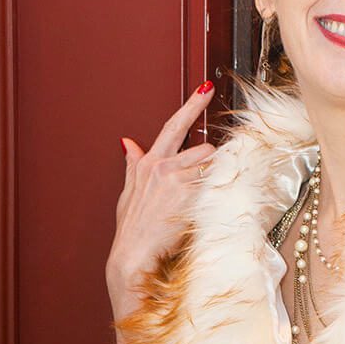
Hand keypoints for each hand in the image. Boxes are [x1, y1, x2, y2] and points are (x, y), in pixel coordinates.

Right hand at [107, 81, 217, 318]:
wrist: (133, 254)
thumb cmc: (132, 228)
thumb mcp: (128, 193)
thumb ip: (132, 165)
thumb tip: (128, 143)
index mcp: (147, 163)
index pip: (173, 126)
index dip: (192, 105)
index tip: (206, 89)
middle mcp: (161, 166)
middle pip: (203, 148)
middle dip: (209, 163)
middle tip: (202, 187)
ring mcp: (175, 178)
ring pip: (211, 165)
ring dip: (214, 180)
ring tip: (200, 201)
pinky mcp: (188, 193)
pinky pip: (214, 184)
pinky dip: (216, 193)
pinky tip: (204, 207)